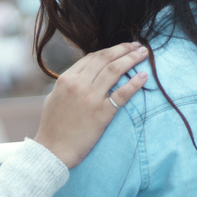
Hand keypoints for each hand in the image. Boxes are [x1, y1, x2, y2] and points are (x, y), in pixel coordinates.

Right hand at [33, 42, 147, 168]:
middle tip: (137, 45)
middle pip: (105, 59)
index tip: (121, 48)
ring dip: (132, 59)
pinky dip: (134, 83)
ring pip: (115, 70)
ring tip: (144, 53)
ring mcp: (90, 98)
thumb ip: (68, 84)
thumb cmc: (52, 127)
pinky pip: (122, 94)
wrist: (52, 150)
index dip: (109, 50)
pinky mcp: (101, 113)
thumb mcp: (54, 98)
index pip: (92, 57)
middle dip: (123, 49)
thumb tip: (82, 75)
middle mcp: (78, 84)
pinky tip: (144, 75)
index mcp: (66, 79)